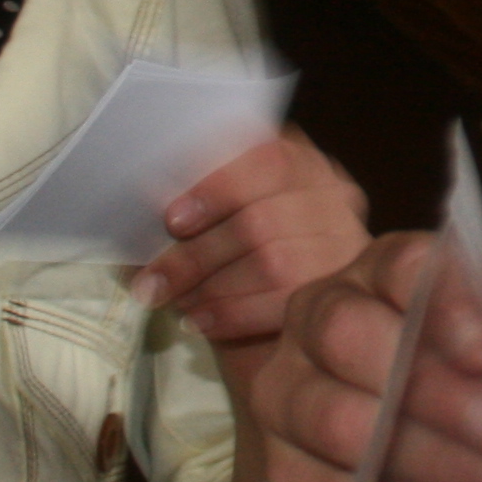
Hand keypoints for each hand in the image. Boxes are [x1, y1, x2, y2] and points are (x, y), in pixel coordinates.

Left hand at [132, 132, 371, 343]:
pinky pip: (280, 303)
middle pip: (262, 219)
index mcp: (301, 162)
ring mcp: (343, 245)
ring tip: (175, 302)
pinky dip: (231, 314)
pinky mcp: (338, 292)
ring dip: (209, 287)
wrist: (273, 319)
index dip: (218, 186)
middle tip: (151, 281)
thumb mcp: (217, 217)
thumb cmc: (235, 256)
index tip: (172, 218)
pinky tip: (200, 322)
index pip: (271, 159)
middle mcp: (333, 196)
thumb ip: (193, 205)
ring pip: (271, 262)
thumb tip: (138, 214)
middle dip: (196, 255)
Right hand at [254, 233, 481, 481]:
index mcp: (376, 275)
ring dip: (438, 460)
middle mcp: (316, 321)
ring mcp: (287, 396)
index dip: (446, 307)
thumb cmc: (470, 397)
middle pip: (352, 337)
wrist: (417, 481)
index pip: (399, 267)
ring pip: (343, 421)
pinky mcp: (286, 475)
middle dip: (435, 390)